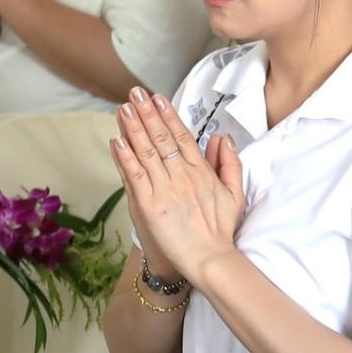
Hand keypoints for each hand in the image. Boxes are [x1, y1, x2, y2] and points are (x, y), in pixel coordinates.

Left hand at [109, 88, 245, 281]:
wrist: (209, 259)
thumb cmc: (220, 230)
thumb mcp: (234, 194)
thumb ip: (229, 164)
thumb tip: (223, 138)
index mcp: (201, 172)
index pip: (182, 137)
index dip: (168, 116)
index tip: (157, 98)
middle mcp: (182, 176)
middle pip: (162, 139)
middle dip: (147, 114)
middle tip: (135, 93)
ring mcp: (164, 190)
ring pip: (146, 153)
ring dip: (133, 129)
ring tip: (124, 109)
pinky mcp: (149, 205)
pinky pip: (135, 176)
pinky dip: (125, 158)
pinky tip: (117, 141)